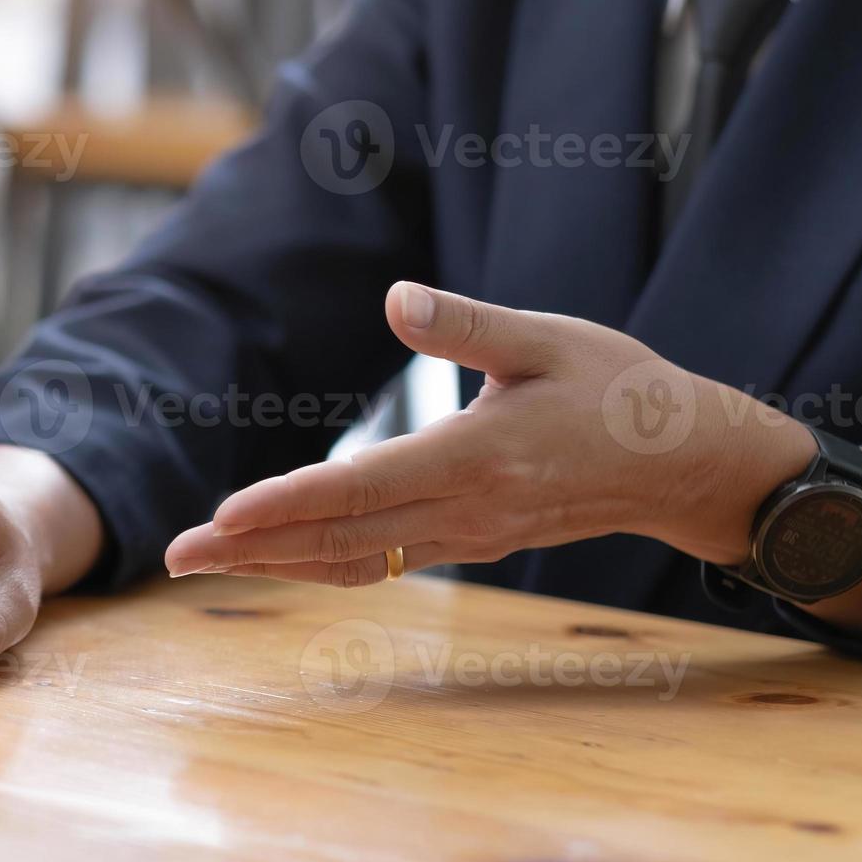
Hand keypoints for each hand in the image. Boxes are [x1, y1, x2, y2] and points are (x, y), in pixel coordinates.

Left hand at [163, 282, 814, 583]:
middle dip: (252, 549)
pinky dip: (323, 563)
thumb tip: (396, 297)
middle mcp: (466, 508)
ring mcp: (469, 534)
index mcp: (476, 455)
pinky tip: (280, 559)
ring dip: (276, 563)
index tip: (220, 517)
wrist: (685, 462)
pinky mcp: (473, 541)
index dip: (285, 505)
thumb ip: (468, 324)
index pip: (359, 489)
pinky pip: (383, 561)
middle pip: (339, 538)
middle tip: (176, 556)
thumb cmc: (619, 389)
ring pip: (355, 559)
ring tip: (205, 564)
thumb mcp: (549, 338)